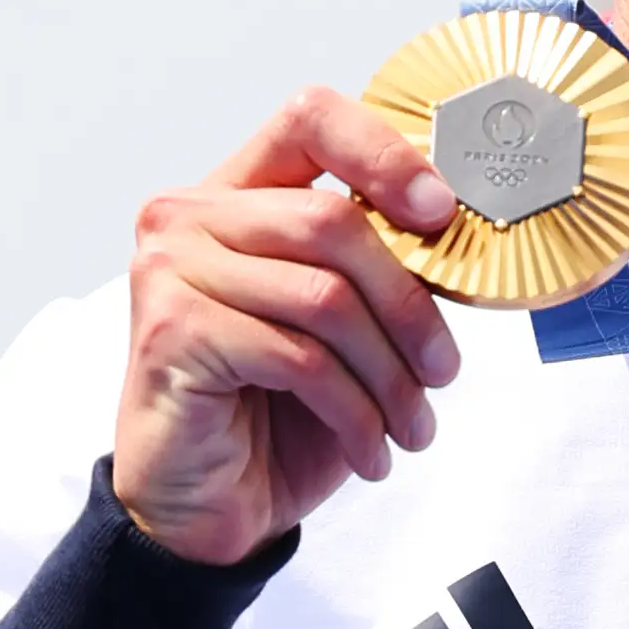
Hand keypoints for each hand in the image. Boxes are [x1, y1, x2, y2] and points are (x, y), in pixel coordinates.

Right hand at [114, 87, 465, 565]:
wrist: (203, 508)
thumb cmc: (272, 412)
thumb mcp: (339, 326)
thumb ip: (375, 266)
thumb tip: (457, 232)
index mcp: (235, 194)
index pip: (312, 120)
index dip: (386, 155)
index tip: (441, 213)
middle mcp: (189, 217)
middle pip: (333, 222)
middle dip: (409, 307)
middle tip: (442, 371)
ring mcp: (171, 270)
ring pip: (325, 297)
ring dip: (390, 375)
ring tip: (411, 426)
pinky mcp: (173, 331)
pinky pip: (299, 358)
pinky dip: (354, 412)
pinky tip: (370, 450)